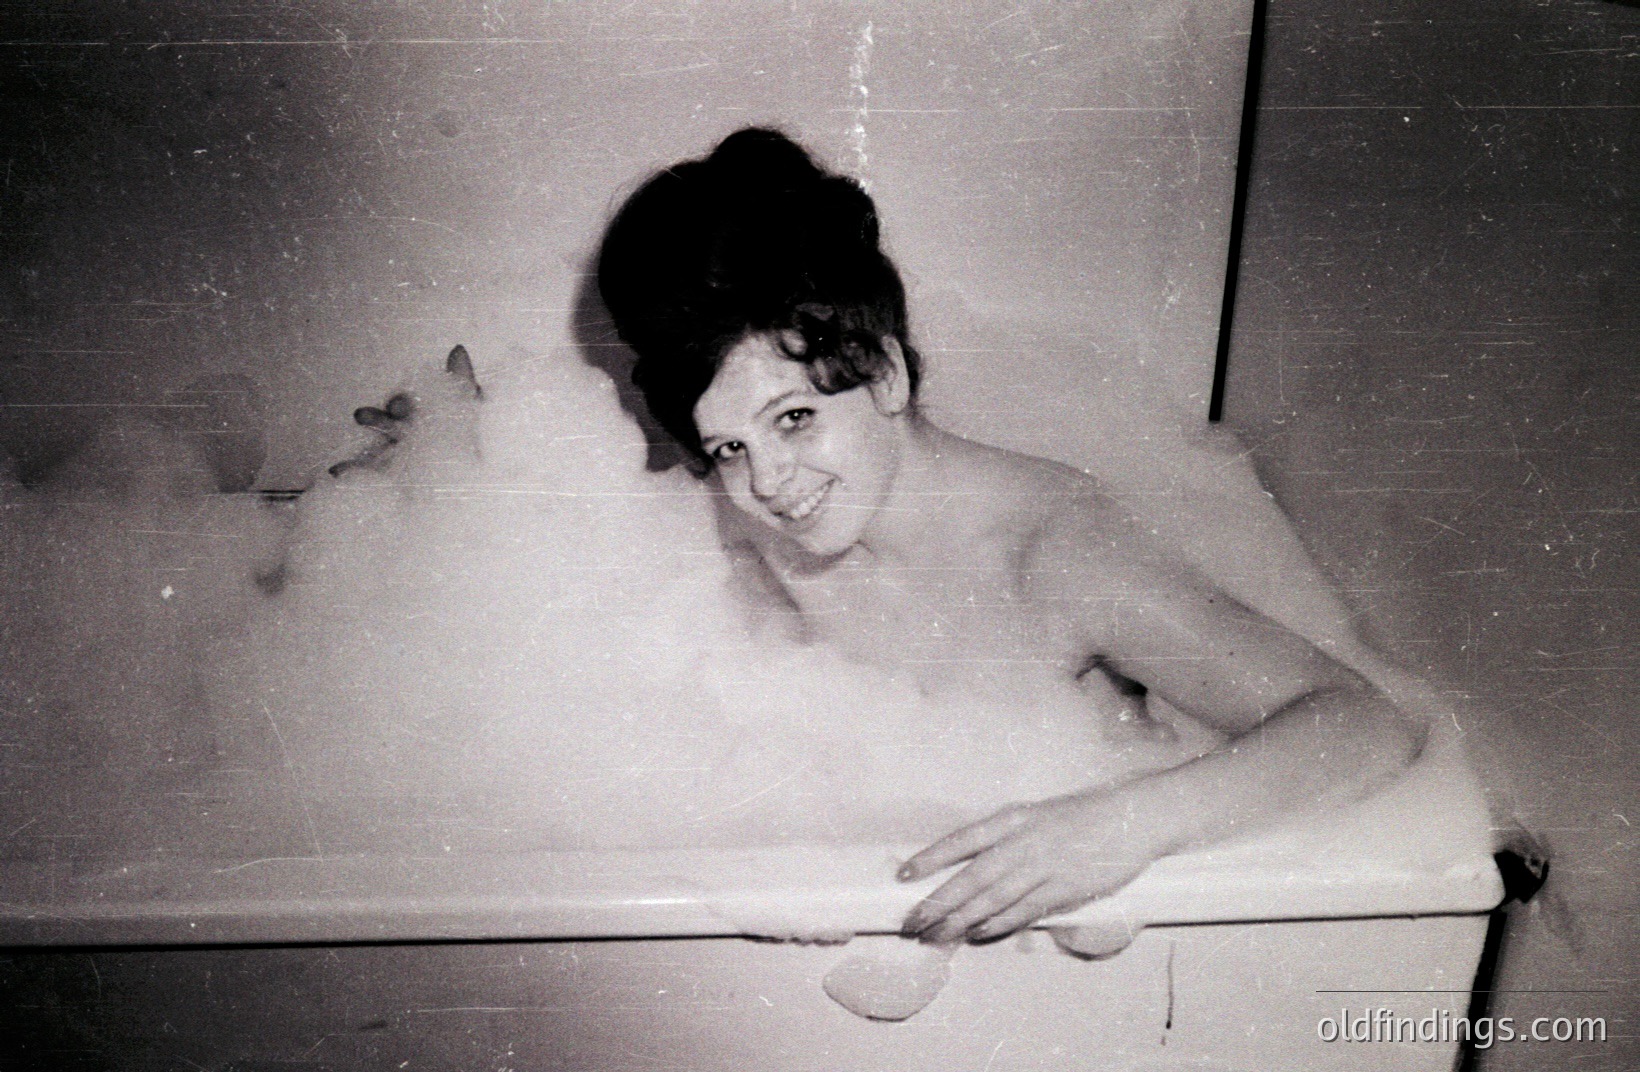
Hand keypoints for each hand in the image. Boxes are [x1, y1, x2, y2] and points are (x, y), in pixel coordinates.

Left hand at [897, 790, 1157, 943]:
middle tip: (911, 922)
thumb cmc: (1083, 816)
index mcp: (1013, 818)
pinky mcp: (1064, 890)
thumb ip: (1006, 838)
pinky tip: (977, 935)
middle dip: (937, 902)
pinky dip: (998, 925)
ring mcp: (1044, 868)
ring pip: (992, 901)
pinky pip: (1023, 912)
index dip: (930, 858)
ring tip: (935, 936)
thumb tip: (969, 866)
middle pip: (971, 878)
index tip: (904, 875)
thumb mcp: (1037, 815)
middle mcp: (1023, 842)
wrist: (1133, 818)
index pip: (962, 840)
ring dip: (960, 921)